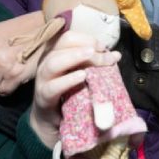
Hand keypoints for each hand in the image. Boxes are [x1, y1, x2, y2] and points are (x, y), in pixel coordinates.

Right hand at [30, 31, 120, 147]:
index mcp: (56, 54)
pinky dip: (68, 80)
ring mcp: (43, 79)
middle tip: (102, 51)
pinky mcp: (44, 97)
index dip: (87, 38)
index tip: (103, 47)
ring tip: (92, 55)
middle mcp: (47, 62)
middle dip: (85, 45)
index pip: (69, 38)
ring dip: (74, 56)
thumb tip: (115, 55)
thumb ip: (95, 65)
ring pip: (54, 62)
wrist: (51, 121)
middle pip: (63, 44)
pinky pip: (53, 86)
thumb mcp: (81, 76)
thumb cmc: (68, 94)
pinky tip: (82, 76)